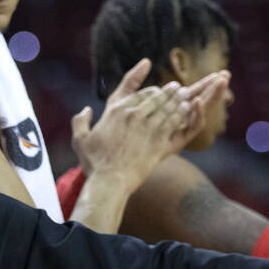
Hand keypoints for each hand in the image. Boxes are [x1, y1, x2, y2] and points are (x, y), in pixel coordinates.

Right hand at [72, 60, 206, 187]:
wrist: (110, 180)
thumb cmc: (95, 162)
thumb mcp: (80, 139)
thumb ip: (80, 121)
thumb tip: (86, 110)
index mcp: (115, 111)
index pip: (137, 93)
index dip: (149, 90)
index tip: (156, 89)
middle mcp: (132, 114)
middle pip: (155, 97)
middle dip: (167, 91)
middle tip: (176, 88)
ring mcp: (147, 126)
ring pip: (166, 107)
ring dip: (177, 99)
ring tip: (185, 95)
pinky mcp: (158, 139)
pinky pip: (173, 122)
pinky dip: (181, 114)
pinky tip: (188, 110)